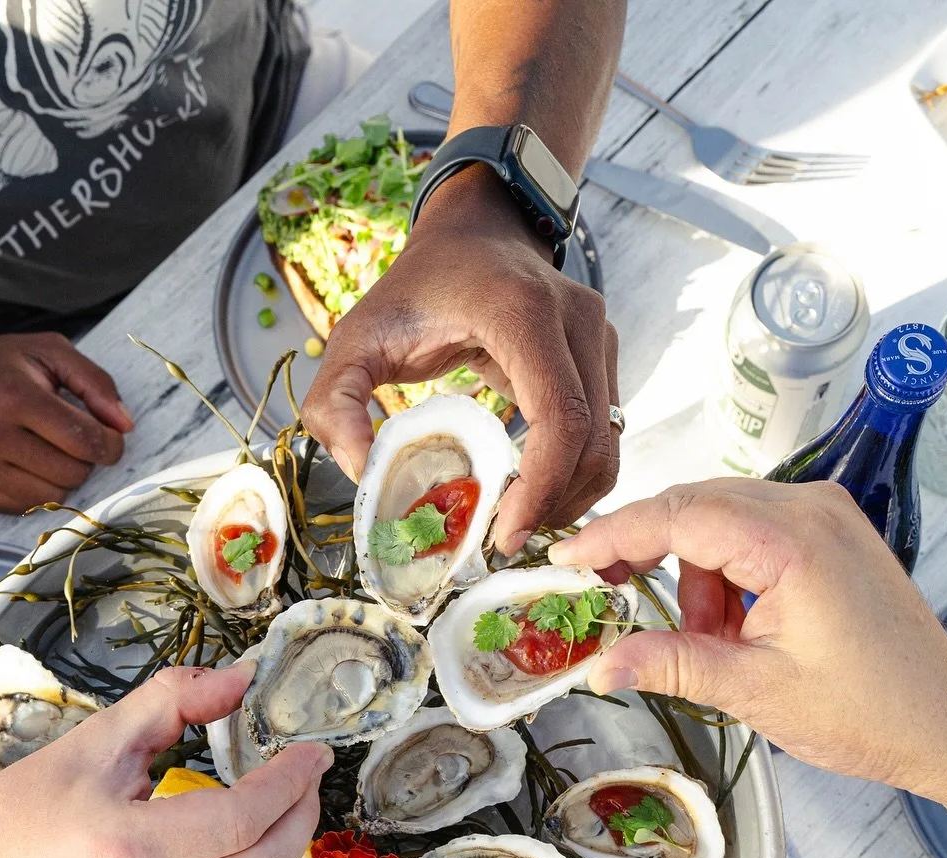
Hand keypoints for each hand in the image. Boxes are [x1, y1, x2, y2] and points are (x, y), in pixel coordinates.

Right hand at [0, 328, 133, 512]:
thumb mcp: (46, 351)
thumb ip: (94, 382)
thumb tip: (125, 424)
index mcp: (15, 396)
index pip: (85, 440)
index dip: (110, 444)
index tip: (109, 438)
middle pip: (73, 473)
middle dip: (83, 459)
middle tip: (71, 439)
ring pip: (52, 496)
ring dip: (61, 477)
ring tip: (47, 450)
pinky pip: (24, 507)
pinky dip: (36, 490)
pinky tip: (25, 464)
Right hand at [0, 664, 329, 857]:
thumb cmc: (24, 812)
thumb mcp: (92, 743)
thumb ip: (170, 702)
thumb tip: (243, 678)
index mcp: (126, 846)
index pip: (242, 817)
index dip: (291, 782)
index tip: (312, 755)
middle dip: (300, 821)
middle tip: (305, 787)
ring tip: (283, 832)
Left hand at [302, 166, 619, 552]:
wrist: (475, 229)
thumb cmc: (417, 286)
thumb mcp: (356, 338)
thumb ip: (336, 403)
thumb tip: (357, 470)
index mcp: (523, 314)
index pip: (560, 420)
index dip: (541, 489)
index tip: (504, 535)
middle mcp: (577, 320)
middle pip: (594, 441)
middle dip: (555, 505)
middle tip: (504, 540)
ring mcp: (599, 336)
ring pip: (610, 441)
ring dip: (572, 495)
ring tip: (519, 520)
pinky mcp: (604, 353)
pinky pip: (606, 428)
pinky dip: (577, 471)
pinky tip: (534, 490)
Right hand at [551, 479, 946, 798]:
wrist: (941, 721)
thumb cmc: (867, 709)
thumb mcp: (753, 690)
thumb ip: (670, 665)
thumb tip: (600, 665)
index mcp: (793, 541)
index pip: (678, 515)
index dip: (613, 535)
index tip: (566, 559)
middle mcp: (811, 509)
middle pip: (694, 505)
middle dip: (644, 550)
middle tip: (602, 594)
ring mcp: (825, 515)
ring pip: (720, 519)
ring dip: (692, 574)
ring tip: (708, 642)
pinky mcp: (831, 533)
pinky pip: (753, 532)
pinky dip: (726, 574)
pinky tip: (734, 628)